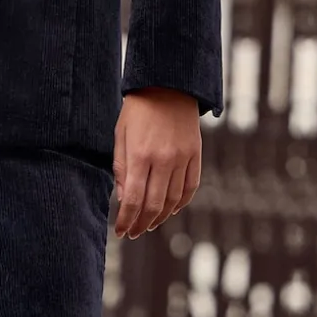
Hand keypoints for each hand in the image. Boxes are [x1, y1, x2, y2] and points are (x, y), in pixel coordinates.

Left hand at [112, 86, 200, 238]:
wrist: (168, 84)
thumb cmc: (138, 109)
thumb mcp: (121, 134)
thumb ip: (121, 167)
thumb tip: (123, 199)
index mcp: (140, 154)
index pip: (134, 200)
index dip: (127, 220)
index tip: (121, 231)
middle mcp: (163, 159)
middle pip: (154, 205)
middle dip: (141, 224)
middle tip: (134, 232)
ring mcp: (182, 158)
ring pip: (173, 200)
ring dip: (160, 217)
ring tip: (149, 224)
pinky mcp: (196, 154)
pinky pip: (191, 187)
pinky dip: (181, 203)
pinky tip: (171, 209)